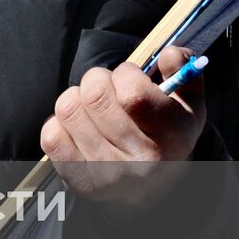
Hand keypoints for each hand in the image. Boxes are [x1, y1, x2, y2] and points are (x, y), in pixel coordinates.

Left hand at [40, 46, 205, 209]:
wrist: (154, 186)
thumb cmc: (166, 132)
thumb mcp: (187, 102)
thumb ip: (183, 71)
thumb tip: (170, 53)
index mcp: (171, 138)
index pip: (131, 93)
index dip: (126, 74)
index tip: (130, 78)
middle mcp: (141, 162)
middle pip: (94, 95)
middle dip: (97, 79)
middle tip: (108, 89)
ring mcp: (108, 174)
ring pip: (68, 108)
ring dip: (77, 98)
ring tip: (93, 108)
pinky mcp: (81, 181)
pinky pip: (51, 135)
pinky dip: (61, 123)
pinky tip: (80, 128)